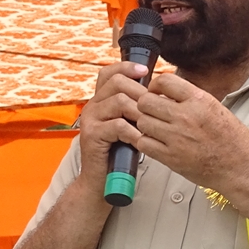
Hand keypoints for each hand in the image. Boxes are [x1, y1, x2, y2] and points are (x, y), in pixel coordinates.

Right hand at [74, 61, 148, 196]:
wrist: (100, 181)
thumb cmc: (119, 153)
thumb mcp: (128, 125)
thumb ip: (135, 109)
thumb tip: (158, 94)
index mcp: (101, 100)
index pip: (110, 72)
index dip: (127, 67)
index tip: (145, 71)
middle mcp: (93, 105)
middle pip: (117, 82)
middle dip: (141, 91)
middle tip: (155, 106)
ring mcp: (90, 119)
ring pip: (119, 101)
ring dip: (139, 111)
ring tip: (149, 124)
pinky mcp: (91, 135)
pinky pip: (117, 125)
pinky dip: (133, 131)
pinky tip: (141, 140)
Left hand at [132, 73, 248, 191]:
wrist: (239, 167)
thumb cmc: (232, 140)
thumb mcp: (216, 107)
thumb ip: (191, 98)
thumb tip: (169, 92)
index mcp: (199, 100)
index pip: (164, 81)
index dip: (155, 85)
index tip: (156, 92)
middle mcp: (186, 116)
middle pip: (146, 101)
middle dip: (146, 104)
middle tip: (153, 111)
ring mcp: (176, 137)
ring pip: (142, 121)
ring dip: (146, 123)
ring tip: (156, 128)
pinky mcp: (170, 157)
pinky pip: (144, 143)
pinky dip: (146, 142)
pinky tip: (156, 142)